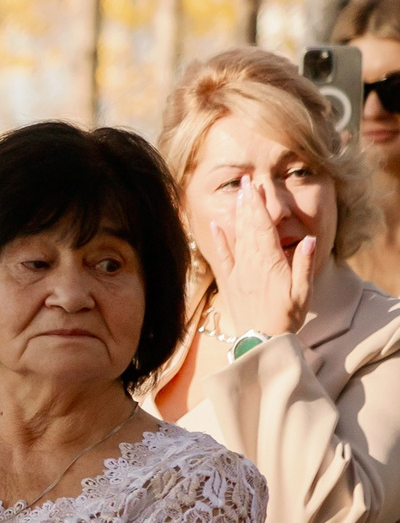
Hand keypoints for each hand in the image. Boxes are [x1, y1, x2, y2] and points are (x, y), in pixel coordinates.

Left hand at [206, 171, 316, 339]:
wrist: (261, 340)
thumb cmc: (286, 317)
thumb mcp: (303, 291)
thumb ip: (304, 265)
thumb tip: (308, 239)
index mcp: (269, 263)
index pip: (263, 228)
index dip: (258, 206)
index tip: (255, 187)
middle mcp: (250, 264)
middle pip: (249, 228)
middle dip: (247, 203)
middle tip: (245, 182)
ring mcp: (238, 272)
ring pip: (236, 238)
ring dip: (237, 216)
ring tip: (237, 195)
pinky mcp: (231, 282)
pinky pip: (222, 257)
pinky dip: (218, 240)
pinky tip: (215, 225)